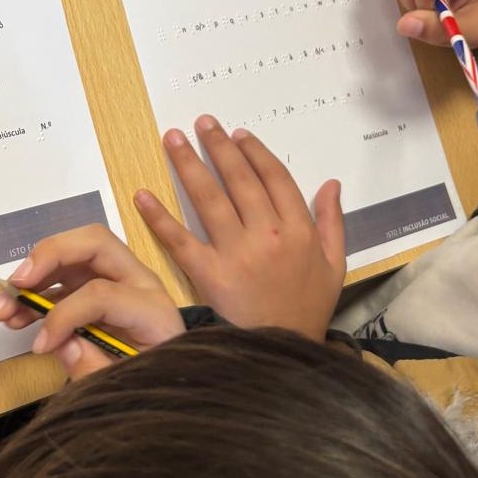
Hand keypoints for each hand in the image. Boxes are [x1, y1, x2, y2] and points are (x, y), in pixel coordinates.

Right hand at [0, 224, 184, 380]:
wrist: (179, 386)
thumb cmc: (159, 385)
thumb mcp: (133, 387)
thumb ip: (96, 368)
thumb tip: (60, 343)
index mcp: (153, 310)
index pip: (101, 293)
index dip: (64, 315)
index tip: (40, 346)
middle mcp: (139, 283)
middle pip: (93, 243)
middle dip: (49, 256)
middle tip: (16, 284)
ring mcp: (119, 281)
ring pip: (73, 253)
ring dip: (32, 274)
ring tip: (2, 308)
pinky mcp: (100, 289)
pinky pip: (64, 278)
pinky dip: (36, 291)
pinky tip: (15, 315)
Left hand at [134, 116, 344, 341]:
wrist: (283, 354)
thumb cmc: (307, 310)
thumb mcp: (335, 266)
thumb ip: (333, 222)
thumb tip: (331, 182)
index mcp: (299, 231)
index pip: (275, 178)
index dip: (255, 152)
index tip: (238, 134)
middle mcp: (268, 235)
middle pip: (240, 180)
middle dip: (219, 147)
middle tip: (202, 122)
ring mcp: (236, 254)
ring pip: (210, 199)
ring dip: (189, 165)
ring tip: (173, 138)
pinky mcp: (209, 275)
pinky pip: (180, 240)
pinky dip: (159, 216)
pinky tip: (142, 194)